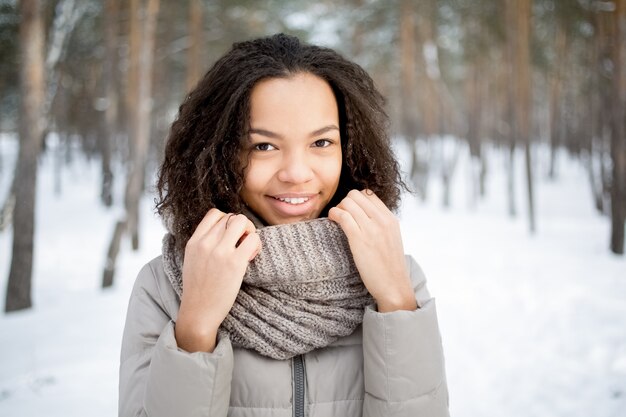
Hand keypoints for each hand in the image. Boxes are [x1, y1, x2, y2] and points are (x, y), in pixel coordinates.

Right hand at [175, 209, 260, 351]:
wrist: (198, 313)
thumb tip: (224, 232)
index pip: (214, 213)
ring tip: (247, 249)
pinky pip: (253, 239)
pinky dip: (256, 245)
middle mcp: (206, 243)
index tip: (230, 236)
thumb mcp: (192, 260)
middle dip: (242, 227)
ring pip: (242, 221)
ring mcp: (220, 252)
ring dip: (250, 232)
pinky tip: (251, 258)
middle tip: (243, 243)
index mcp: (194, 241)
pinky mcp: (235, 263)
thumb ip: (204, 244)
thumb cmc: (198, 290)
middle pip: (232, 217)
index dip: (227, 221)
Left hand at [328, 190, 416, 311]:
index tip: (350, 211)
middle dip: (345, 202)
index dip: (356, 200)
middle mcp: (382, 220)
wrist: (394, 286)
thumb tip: (364, 215)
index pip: (369, 194)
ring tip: (336, 219)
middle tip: (342, 215)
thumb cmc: (390, 266)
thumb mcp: (392, 238)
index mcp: (390, 219)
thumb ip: (381, 224)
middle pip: (356, 195)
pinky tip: (332, 221)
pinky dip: (333, 214)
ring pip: (348, 202)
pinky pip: (342, 216)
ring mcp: (371, 228)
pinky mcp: (359, 239)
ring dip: (338, 208)